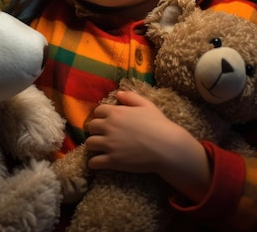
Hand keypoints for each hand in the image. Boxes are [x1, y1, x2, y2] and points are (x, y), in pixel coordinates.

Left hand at [85, 90, 210, 201]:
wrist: (167, 147)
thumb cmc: (159, 125)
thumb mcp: (147, 105)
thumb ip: (131, 97)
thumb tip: (118, 93)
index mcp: (116, 113)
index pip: (97, 111)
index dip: (101, 116)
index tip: (106, 121)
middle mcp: (109, 127)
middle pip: (91, 127)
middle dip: (96, 131)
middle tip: (103, 135)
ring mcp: (109, 144)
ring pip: (89, 144)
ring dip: (93, 146)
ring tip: (100, 148)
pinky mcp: (112, 161)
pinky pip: (93, 162)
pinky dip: (94, 163)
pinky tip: (99, 162)